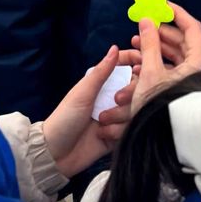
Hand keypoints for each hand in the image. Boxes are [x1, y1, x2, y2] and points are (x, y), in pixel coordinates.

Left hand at [41, 45, 141, 177]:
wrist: (56, 153)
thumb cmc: (65, 118)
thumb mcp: (83, 92)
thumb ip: (102, 72)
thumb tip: (115, 48)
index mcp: (101, 84)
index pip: (126, 67)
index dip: (137, 64)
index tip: (143, 65)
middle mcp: (111, 98)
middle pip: (136, 89)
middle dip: (128, 96)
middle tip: (115, 101)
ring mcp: (115, 117)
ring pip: (135, 110)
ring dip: (119, 117)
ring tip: (101, 123)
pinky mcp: (118, 135)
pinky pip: (130, 129)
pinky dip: (118, 132)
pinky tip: (103, 136)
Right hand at [129, 4, 200, 116]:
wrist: (161, 142)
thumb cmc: (162, 109)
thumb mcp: (152, 72)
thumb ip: (150, 43)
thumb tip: (147, 19)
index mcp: (198, 63)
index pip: (192, 27)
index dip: (176, 13)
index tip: (160, 4)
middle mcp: (197, 70)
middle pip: (180, 42)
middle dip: (158, 32)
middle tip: (143, 24)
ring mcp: (187, 81)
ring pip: (171, 57)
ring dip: (152, 48)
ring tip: (134, 43)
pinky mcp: (177, 90)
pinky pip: (166, 71)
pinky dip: (151, 64)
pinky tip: (136, 64)